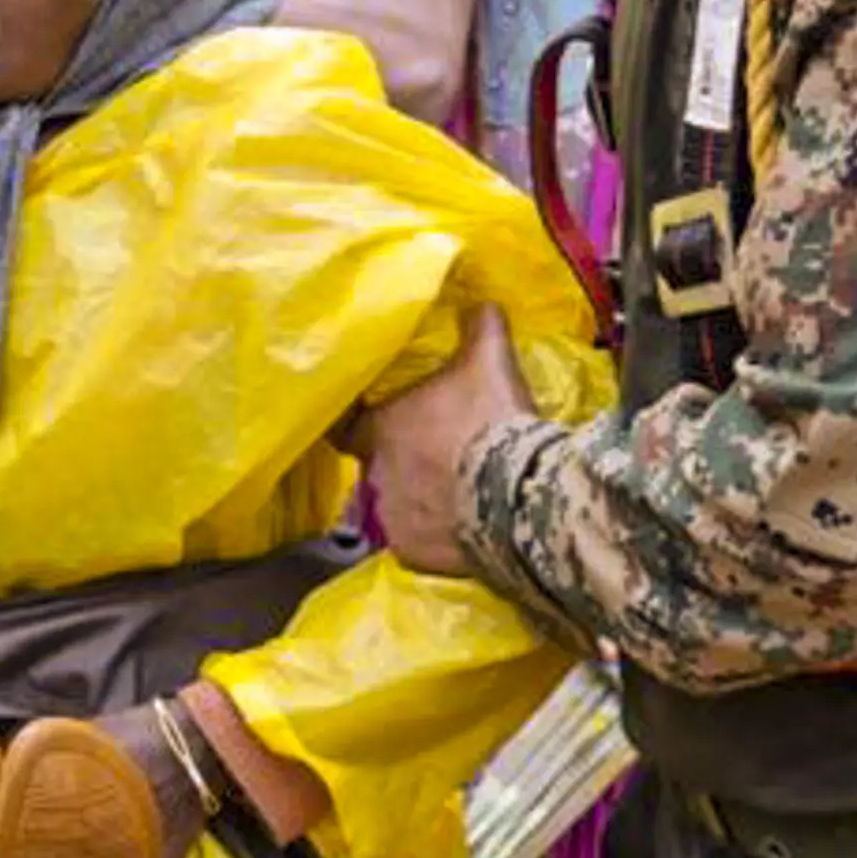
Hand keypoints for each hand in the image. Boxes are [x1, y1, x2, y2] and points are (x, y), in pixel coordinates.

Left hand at [355, 304, 535, 577]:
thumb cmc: (490, 422)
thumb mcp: (490, 361)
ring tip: (458, 495)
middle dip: (405, 463)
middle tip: (440, 457)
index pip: (345, 427)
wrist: (512, 494)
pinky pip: (420, 545)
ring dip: (421, 501)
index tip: (368, 424)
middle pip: (379, 467)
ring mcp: (391, 519)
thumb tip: (481, 303)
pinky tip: (465, 529)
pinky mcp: (413, 555)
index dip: (358, 424)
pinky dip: (437, 538)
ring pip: (398, 508)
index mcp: (380, 428)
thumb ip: (480, 328)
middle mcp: (375, 475)